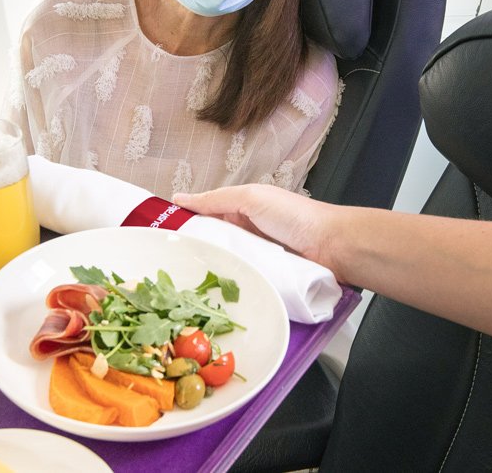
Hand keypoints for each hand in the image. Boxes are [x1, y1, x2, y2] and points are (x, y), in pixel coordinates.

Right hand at [173, 184, 342, 277]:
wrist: (332, 245)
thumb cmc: (294, 216)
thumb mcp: (251, 198)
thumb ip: (216, 199)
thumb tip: (179, 199)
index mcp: (242, 209)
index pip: (206, 215)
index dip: (185, 224)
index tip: (160, 237)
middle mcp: (247, 232)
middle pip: (213, 243)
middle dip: (195, 252)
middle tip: (169, 265)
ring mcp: (256, 256)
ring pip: (225, 263)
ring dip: (212, 270)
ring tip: (185, 282)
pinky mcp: (265, 277)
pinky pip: (242, 279)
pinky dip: (232, 283)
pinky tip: (214, 293)